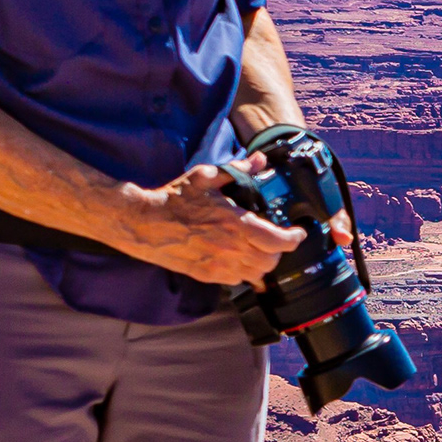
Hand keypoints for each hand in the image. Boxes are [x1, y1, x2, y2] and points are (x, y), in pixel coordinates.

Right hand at [112, 166, 303, 284]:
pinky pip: (237, 281)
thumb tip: (259, 160)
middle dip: (278, 251)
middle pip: (270, 261)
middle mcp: (229, 249)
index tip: (297, 233)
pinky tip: (240, 259)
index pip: (277, 241)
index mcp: (234, 224)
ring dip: (263, 264)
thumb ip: (237, 170)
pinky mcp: (207, 276)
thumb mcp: (206, 177)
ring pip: (255, 275)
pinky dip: (245, 273)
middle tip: (277, 239)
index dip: (293, 239)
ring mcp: (218, 265)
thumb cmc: (174, 199)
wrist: (144, 223)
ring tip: (260, 251)